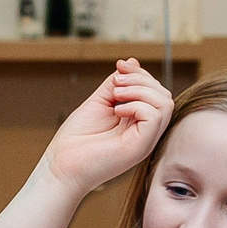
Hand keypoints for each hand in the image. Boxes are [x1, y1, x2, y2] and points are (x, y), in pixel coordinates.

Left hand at [41, 61, 173, 193]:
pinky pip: (155, 116)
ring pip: (165, 103)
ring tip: (115, 95)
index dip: (141, 74)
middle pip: (164, 95)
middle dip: (141, 79)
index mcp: (137, 122)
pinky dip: (137, 104)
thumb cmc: (76, 140)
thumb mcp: (98, 101)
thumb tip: (131, 62)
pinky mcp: (140, 146)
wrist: (61, 165)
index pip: (155, 92)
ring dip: (140, 89)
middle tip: (115, 85)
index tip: (119, 69)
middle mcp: (145, 132)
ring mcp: (145, 140)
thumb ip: (116, 84)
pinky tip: (116, 110)